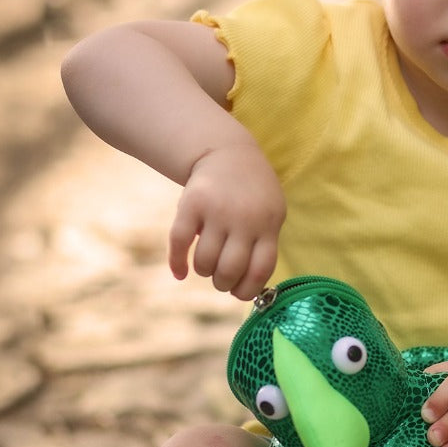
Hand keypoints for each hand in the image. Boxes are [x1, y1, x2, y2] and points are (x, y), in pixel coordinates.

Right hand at [168, 144, 285, 299]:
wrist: (227, 153)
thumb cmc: (253, 195)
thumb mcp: (270, 215)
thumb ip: (263, 247)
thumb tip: (249, 291)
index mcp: (268, 225)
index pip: (260, 270)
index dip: (247, 290)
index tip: (238, 293)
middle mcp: (243, 219)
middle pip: (229, 270)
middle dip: (222, 283)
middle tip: (220, 279)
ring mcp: (216, 210)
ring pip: (204, 261)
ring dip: (203, 271)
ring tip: (206, 265)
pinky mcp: (191, 204)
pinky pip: (179, 242)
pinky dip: (177, 263)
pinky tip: (180, 272)